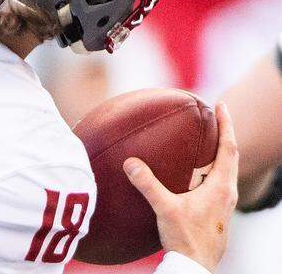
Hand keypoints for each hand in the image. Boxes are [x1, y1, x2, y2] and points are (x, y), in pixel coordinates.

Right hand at [124, 102, 238, 272]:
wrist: (196, 266)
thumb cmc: (187, 240)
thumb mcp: (166, 209)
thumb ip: (148, 184)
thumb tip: (130, 162)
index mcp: (221, 187)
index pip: (228, 147)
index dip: (226, 124)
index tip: (221, 104)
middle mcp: (227, 193)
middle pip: (231, 156)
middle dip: (224, 133)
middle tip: (215, 115)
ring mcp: (223, 204)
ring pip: (225, 170)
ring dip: (218, 152)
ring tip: (206, 139)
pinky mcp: (216, 212)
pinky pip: (217, 182)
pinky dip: (210, 169)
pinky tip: (194, 174)